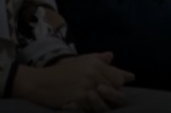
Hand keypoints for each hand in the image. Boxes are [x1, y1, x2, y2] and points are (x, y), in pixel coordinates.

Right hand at [13, 52, 132, 110]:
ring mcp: (87, 85)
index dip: (116, 85)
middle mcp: (93, 72)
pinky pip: (93, 108)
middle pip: (115, 90)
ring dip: (100, 104)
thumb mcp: (83, 62)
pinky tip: (80, 103)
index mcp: (96, 62)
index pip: (119, 78)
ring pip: (106, 101)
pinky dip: (88, 108)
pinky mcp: (80, 97)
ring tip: (89, 100)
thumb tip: (129, 75)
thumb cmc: (63, 72)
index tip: (106, 88)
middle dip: (110, 96)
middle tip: (97, 95)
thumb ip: (104, 65)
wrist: (41, 82)